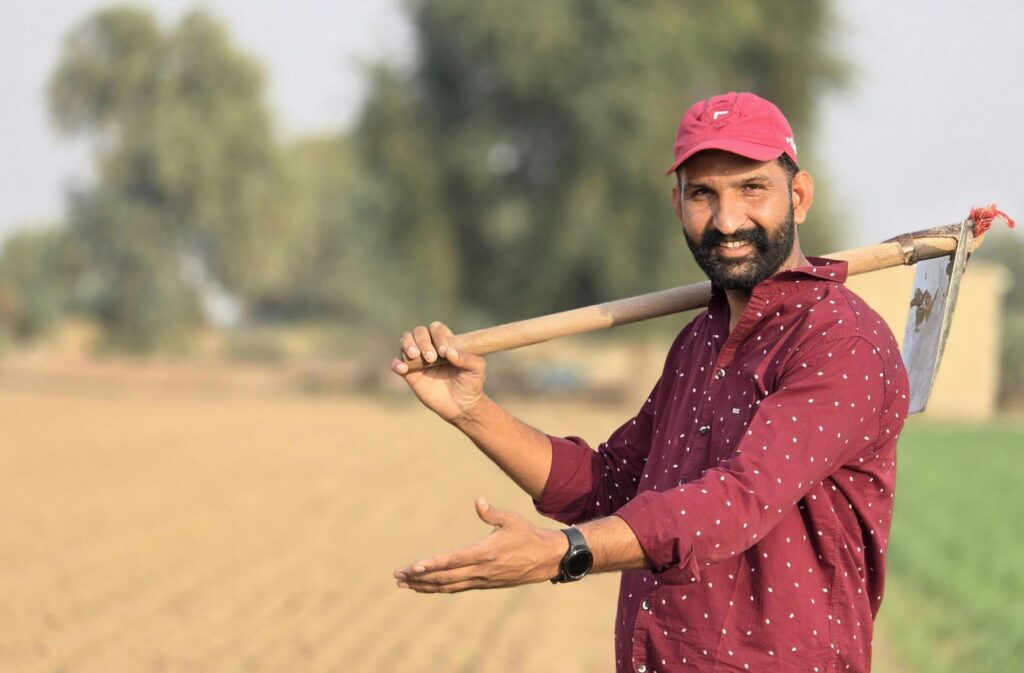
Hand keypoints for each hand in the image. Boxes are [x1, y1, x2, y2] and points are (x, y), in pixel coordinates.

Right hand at [390, 321, 486, 422]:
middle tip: (431, 358)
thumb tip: (449, 352)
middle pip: (419, 332)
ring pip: (405, 341)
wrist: (462, 406)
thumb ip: (467, 358)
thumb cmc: (471, 383)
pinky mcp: (410, 373)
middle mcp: (430, 347)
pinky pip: (397, 363)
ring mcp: (419, 359)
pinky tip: (402, 368)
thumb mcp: (476, 369)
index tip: (444, 352)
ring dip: (407, 344)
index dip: (438, 337)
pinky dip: (396, 363)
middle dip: (423, 341)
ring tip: (414, 356)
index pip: (437, 329)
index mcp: (446, 341)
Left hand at [394, 498, 566, 592]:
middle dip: (419, 578)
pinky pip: (457, 588)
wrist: (546, 559)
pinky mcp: (484, 584)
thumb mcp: (511, 519)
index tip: (414, 567)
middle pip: (444, 578)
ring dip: (425, 586)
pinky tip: (426, 586)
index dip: (432, 565)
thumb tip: (477, 501)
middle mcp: (481, 570)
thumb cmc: (527, 535)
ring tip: (405, 584)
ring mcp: (482, 580)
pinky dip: (439, 588)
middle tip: (398, 576)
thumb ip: (491, 513)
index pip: (453, 561)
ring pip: (448, 586)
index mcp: (485, 553)